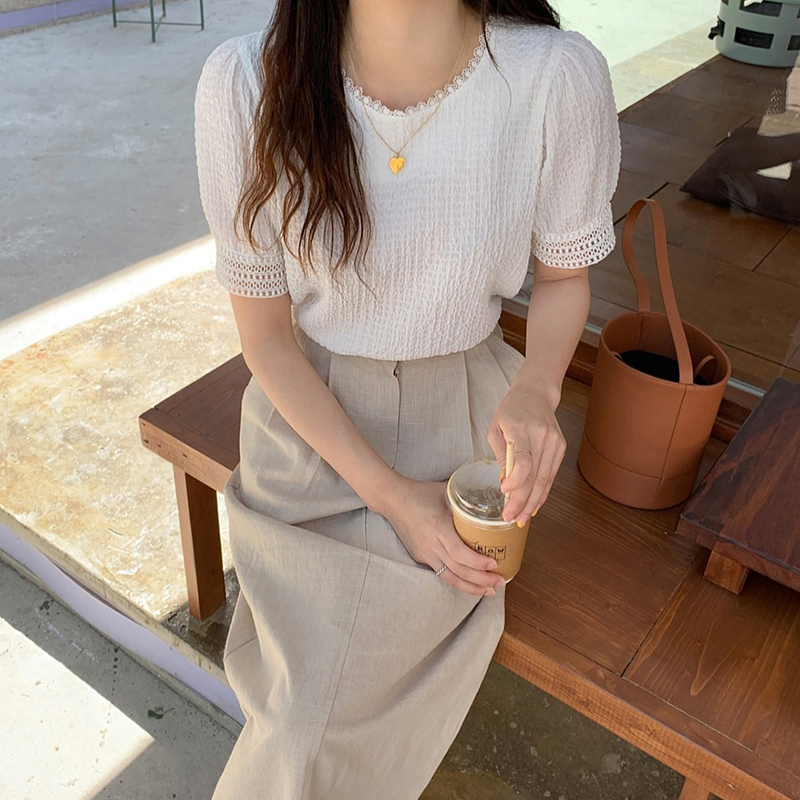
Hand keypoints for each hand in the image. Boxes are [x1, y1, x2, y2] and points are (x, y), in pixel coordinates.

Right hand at [379, 476, 506, 596]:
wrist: (392, 499)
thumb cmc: (420, 492)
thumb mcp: (446, 492)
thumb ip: (467, 499)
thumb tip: (491, 501)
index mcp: (437, 527)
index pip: (459, 553)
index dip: (478, 562)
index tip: (494, 564)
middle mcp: (430, 544)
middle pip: (458, 570)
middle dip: (481, 580)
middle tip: (500, 581)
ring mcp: (424, 553)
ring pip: (450, 577)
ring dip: (471, 587)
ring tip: (489, 590)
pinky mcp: (421, 557)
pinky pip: (442, 573)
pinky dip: (458, 581)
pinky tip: (471, 584)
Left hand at [487, 381, 566, 523]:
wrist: (535, 394)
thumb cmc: (511, 411)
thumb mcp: (496, 429)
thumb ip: (501, 455)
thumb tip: (504, 483)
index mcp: (521, 428)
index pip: (523, 458)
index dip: (516, 479)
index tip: (505, 492)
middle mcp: (541, 436)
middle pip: (534, 475)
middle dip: (522, 501)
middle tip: (510, 518)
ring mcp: (554, 443)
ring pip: (545, 479)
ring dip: (533, 502)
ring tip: (521, 518)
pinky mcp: (561, 448)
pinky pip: (551, 476)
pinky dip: (542, 492)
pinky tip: (533, 505)